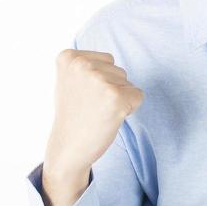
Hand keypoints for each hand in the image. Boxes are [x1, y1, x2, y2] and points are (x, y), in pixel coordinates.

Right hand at [44, 49, 143, 177]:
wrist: (68, 147)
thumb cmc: (74, 115)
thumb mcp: (70, 80)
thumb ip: (87, 65)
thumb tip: (111, 60)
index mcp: (69, 57)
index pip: (107, 59)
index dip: (101, 80)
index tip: (83, 96)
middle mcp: (82, 65)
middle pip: (119, 70)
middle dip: (111, 89)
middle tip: (91, 107)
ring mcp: (98, 80)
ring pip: (128, 83)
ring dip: (119, 99)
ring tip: (98, 112)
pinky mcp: (115, 97)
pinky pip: (138, 96)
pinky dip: (129, 109)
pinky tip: (109, 118)